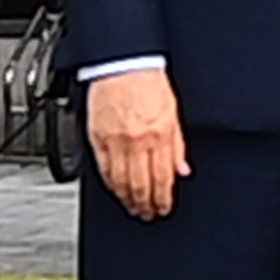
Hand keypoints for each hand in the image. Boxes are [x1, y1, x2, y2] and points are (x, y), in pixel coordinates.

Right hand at [86, 67, 186, 221]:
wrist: (124, 65)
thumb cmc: (149, 83)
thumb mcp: (174, 113)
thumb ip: (178, 145)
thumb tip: (182, 170)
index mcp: (160, 134)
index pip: (162, 176)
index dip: (163, 197)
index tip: (163, 208)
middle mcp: (138, 140)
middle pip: (141, 182)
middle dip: (145, 203)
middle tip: (147, 214)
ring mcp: (116, 140)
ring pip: (121, 180)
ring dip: (127, 198)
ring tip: (133, 208)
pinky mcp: (97, 137)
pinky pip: (104, 167)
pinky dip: (110, 183)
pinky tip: (115, 191)